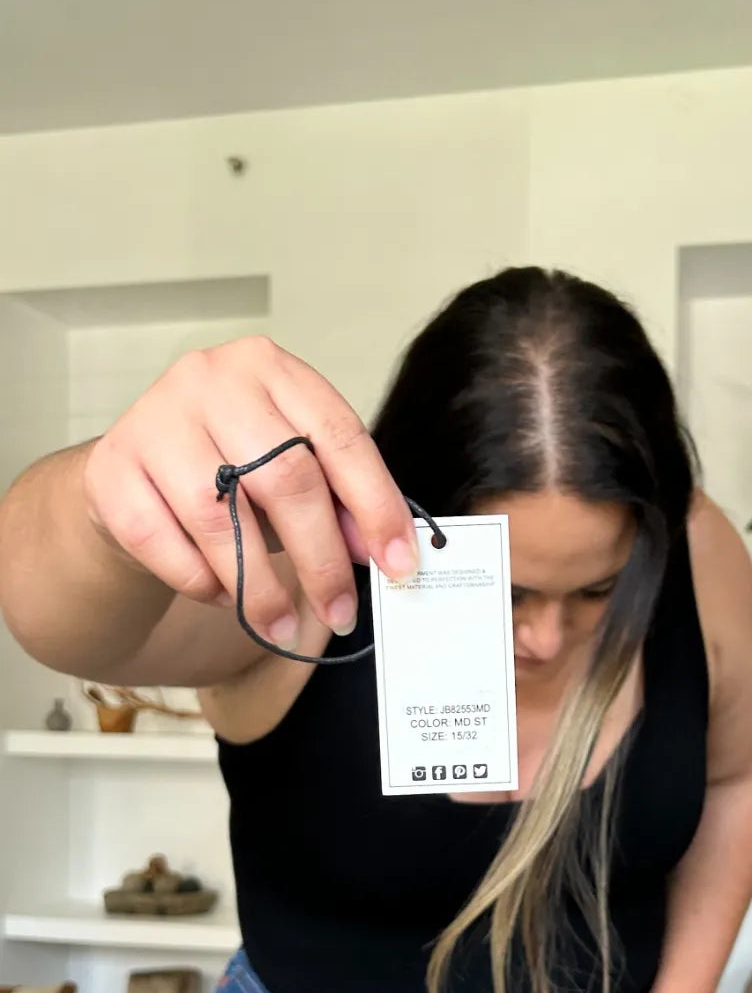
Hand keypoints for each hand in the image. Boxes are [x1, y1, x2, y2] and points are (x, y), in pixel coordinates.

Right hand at [83, 337, 418, 645]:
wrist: (133, 474)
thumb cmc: (225, 467)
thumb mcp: (290, 469)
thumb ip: (336, 500)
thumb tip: (376, 549)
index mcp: (270, 367)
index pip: (339, 437)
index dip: (376, 506)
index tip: (400, 564)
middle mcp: (210, 380)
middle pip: (285, 479)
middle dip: (321, 560)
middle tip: (342, 612)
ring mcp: (153, 421)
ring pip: (220, 518)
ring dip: (260, 587)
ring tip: (281, 625)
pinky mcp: (110, 470)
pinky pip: (164, 542)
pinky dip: (201, 581)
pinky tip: (221, 593)